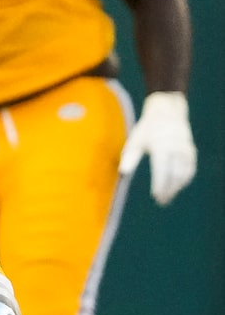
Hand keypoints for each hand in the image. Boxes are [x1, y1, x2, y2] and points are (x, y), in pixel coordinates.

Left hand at [118, 90, 196, 205]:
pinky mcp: (191, 152)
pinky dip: (184, 180)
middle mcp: (175, 149)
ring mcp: (185, 150)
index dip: (159, 186)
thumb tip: (122, 173)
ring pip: (183, 175)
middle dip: (168, 190)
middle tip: (162, 201)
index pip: (162, 172)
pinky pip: (190, 170)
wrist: (166, 113)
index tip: (156, 196)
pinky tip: (176, 187)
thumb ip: (130, 158)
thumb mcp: (135, 141)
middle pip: (174, 176)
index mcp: (160, 147)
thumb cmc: (147, 130)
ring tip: (167, 196)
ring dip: (176, 188)